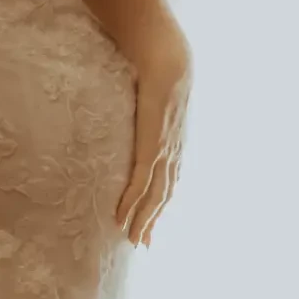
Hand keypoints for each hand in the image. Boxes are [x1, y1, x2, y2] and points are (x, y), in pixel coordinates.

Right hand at [118, 13, 191, 245]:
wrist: (168, 56)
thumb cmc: (159, 65)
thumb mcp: (154, 91)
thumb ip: (146, 102)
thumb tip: (135, 100)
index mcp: (175, 138)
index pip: (169, 177)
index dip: (161, 200)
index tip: (153, 218)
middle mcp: (174, 149)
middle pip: (165, 194)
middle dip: (153, 219)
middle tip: (143, 242)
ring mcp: (165, 150)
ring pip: (155, 195)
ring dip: (143, 219)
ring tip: (133, 239)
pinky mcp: (152, 146)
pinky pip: (141, 182)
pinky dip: (132, 203)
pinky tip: (122, 218)